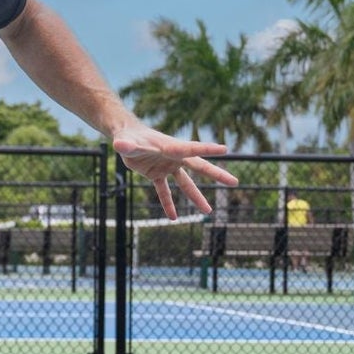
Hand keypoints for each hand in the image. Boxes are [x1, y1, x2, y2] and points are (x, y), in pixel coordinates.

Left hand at [112, 126, 238, 219]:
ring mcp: (167, 167)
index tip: (225, 149)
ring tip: (208, 211)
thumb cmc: (128, 136)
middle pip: (199, 167)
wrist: (125, 137)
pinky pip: (165, 191)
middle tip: (234, 182)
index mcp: (171, 148)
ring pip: (186, 183)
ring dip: (196, 197)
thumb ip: (125, 145)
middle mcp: (173, 158)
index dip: (208, 149)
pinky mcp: (157, 175)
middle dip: (216, 174)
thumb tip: (119, 145)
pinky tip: (173, 217)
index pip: (192, 149)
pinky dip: (168, 203)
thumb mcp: (127, 143)